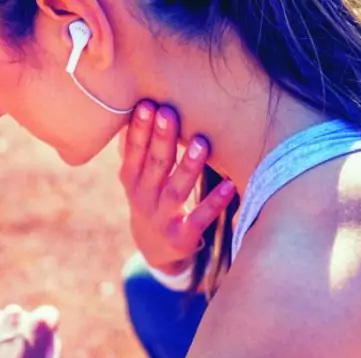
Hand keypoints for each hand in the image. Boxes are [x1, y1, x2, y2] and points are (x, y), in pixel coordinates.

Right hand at [118, 101, 236, 274]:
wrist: (155, 249)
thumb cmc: (150, 199)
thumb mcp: (136, 178)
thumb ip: (136, 148)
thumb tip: (134, 107)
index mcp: (131, 181)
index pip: (133, 152)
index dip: (139, 130)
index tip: (147, 105)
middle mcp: (143, 199)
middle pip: (154, 166)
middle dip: (161, 140)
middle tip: (168, 112)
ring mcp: (162, 219)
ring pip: (175, 190)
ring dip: (188, 167)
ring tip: (202, 143)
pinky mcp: (182, 237)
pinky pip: (200, 218)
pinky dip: (214, 203)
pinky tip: (230, 186)